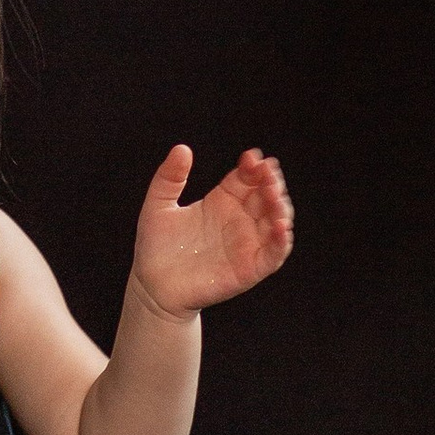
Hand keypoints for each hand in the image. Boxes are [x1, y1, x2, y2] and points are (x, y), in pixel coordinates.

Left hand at [131, 144, 293, 318]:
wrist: (152, 286)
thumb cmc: (156, 246)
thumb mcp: (158, 205)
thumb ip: (169, 177)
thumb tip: (182, 148)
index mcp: (221, 201)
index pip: (246, 179)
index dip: (253, 168)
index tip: (252, 158)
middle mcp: (239, 220)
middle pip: (265, 196)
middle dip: (271, 183)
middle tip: (267, 175)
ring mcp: (247, 244)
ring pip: (276, 221)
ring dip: (281, 208)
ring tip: (275, 196)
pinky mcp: (250, 268)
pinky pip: (273, 254)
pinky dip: (281, 241)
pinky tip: (281, 227)